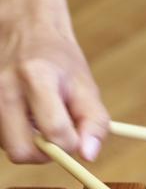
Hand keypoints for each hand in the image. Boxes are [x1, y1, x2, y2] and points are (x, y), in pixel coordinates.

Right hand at [0, 19, 106, 162]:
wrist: (25, 33)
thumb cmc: (60, 63)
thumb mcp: (86, 88)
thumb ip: (94, 123)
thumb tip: (88, 156)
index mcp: (36, 78)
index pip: (55, 132)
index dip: (72, 143)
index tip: (78, 135)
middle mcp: (3, 88)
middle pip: (21, 151)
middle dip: (45, 154)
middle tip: (57, 138)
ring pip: (8, 148)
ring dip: (29, 144)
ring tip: (40, 119)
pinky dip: (15, 136)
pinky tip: (23, 117)